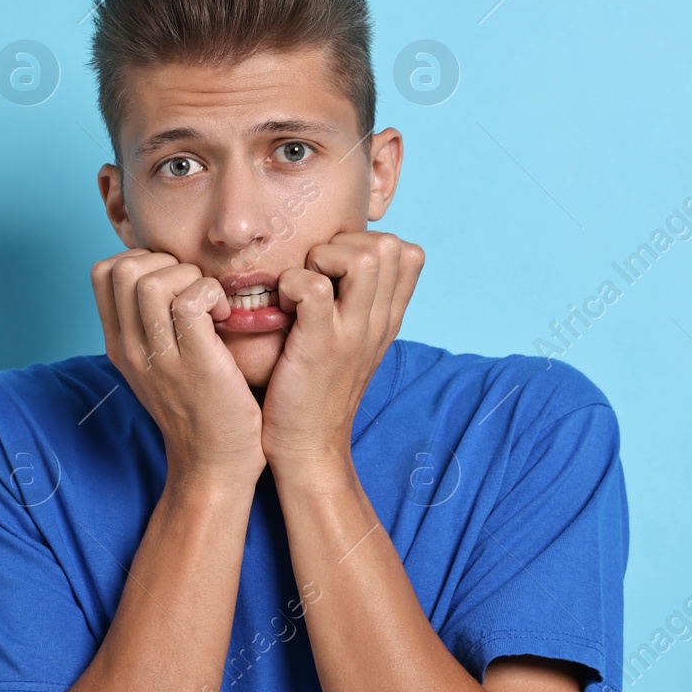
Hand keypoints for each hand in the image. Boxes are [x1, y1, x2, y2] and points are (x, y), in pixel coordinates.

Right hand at [91, 248, 266, 491]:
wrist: (213, 465)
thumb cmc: (198, 410)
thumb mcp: (157, 367)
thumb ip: (151, 326)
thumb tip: (164, 278)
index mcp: (119, 344)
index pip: (103, 272)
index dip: (141, 259)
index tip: (173, 283)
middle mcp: (130, 348)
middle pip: (124, 268)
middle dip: (166, 262)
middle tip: (194, 291)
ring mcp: (159, 357)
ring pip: (152, 281)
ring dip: (190, 278)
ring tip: (211, 305)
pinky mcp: (195, 363)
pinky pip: (190, 301)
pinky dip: (212, 294)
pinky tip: (225, 317)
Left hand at [260, 231, 424, 479]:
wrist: (310, 449)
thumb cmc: (318, 392)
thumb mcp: (354, 346)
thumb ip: (358, 307)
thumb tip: (339, 264)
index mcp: (387, 319)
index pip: (409, 253)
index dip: (368, 243)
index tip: (336, 268)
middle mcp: (378, 322)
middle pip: (390, 245)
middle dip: (345, 243)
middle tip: (316, 274)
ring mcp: (352, 333)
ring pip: (363, 258)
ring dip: (322, 258)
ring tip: (302, 287)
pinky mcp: (320, 346)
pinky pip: (313, 286)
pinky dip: (292, 283)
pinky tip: (282, 306)